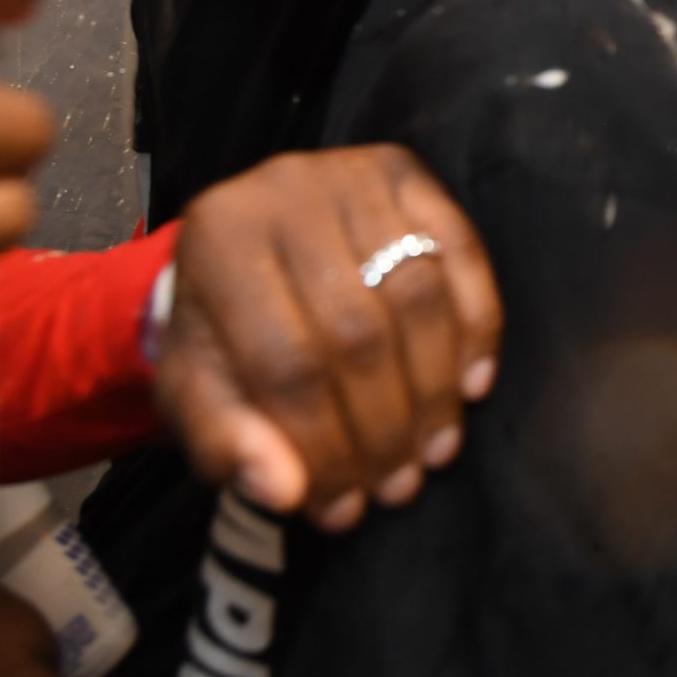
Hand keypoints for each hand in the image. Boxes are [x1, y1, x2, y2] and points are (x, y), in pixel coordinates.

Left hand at [157, 145, 503, 532]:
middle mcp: (283, 189)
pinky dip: (477, 325)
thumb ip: (226, 444)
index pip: (284, 361)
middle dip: (385, 426)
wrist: (247, 249)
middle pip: (356, 331)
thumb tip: (282, 491)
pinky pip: (462, 250)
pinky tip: (474, 386)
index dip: (323, 446)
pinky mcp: (406, 169)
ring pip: (416, 294)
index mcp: (218, 242)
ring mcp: (351, 171)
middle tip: (399, 487)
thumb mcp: (199, 393)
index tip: (343, 508)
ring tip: (435, 452)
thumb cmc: (223, 332)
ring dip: (435, 389)